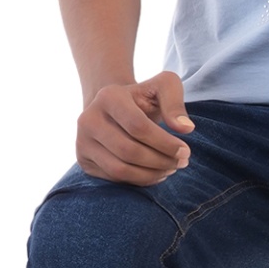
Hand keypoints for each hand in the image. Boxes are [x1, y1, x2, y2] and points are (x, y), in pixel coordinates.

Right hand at [76, 70, 194, 184]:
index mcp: (108, 97)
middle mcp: (89, 119)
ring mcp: (82, 141)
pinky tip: (154, 173)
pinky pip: (113, 178)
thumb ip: (175, 103)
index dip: (165, 143)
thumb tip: (185, 128)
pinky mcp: (83, 160)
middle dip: (161, 161)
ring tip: (170, 169)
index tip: (185, 151)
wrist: (114, 107)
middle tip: (182, 163)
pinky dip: (138, 180)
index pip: (138, 127)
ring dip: (151, 174)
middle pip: (129, 151)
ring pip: (120, 169)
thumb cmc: (143, 97)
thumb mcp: (163, 87)